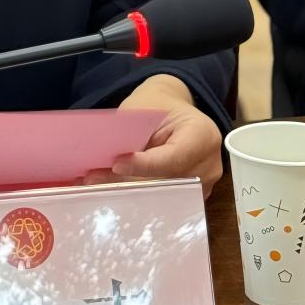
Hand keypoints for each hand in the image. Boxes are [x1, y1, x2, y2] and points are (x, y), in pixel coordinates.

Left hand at [109, 74, 223, 197]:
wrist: (172, 107)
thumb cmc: (156, 104)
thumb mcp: (140, 109)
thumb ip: (129, 135)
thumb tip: (107, 161)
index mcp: (202, 135)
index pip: (171, 159)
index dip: (143, 165)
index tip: (115, 165)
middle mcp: (209, 164)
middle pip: (167, 182)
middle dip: (131, 181)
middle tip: (95, 180)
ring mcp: (204, 183)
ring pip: (164, 195)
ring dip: (132, 191)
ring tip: (99, 184)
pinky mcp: (193, 195)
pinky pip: (166, 200)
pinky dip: (140, 195)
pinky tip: (116, 188)